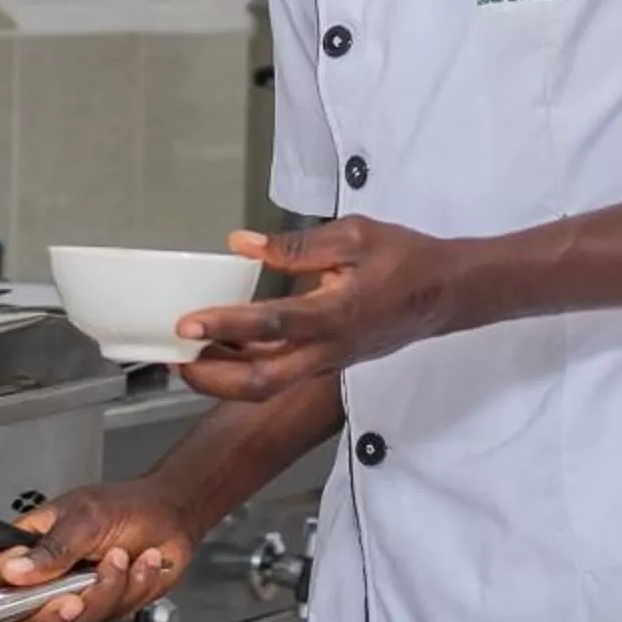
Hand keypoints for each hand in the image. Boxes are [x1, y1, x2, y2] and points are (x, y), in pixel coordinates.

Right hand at [0, 480, 201, 621]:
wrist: (172, 518)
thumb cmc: (127, 505)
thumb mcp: (85, 518)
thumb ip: (51, 548)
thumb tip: (14, 572)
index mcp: (28, 544)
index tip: (16, 586)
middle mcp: (44, 575)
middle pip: (18, 617)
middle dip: (51, 611)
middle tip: (73, 596)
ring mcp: (71, 594)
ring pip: (70, 621)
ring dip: (105, 589)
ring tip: (120, 557)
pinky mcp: (101, 608)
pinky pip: (107, 617)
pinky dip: (131, 590)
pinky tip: (140, 564)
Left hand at [177, 221, 472, 400]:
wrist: (447, 294)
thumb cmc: (405, 260)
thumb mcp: (354, 235)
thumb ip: (295, 245)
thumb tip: (241, 243)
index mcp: (336, 313)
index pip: (271, 325)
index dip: (225, 326)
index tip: (188, 323)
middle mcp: (329, 349)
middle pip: (262, 383)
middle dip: (212, 379)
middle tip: (174, 361)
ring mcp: (329, 363)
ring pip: (269, 386)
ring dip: (225, 380)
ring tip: (188, 359)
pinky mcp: (329, 364)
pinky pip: (282, 376)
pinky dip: (247, 369)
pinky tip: (224, 352)